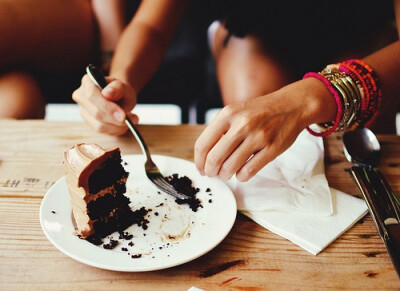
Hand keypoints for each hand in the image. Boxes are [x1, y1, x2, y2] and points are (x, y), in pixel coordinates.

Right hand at [72, 74, 137, 134]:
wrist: (120, 97)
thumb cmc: (120, 90)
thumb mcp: (123, 86)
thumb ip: (117, 88)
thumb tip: (107, 93)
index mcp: (87, 82)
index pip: (92, 95)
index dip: (107, 107)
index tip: (123, 115)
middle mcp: (81, 96)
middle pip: (96, 113)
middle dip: (116, 119)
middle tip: (133, 119)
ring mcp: (83, 111)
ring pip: (99, 125)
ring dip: (118, 126)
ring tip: (131, 121)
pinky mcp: (89, 122)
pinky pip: (102, 131)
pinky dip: (116, 130)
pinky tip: (124, 125)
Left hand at [194, 78, 334, 181]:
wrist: (291, 105)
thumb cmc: (260, 112)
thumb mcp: (236, 112)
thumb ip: (220, 130)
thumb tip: (204, 157)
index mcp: (228, 114)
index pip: (203, 144)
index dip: (199, 161)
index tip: (200, 168)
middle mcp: (241, 124)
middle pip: (214, 158)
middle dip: (211, 171)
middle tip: (213, 174)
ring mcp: (258, 137)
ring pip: (230, 167)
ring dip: (225, 175)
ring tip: (227, 174)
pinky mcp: (272, 149)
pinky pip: (249, 171)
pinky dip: (241, 176)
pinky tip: (241, 173)